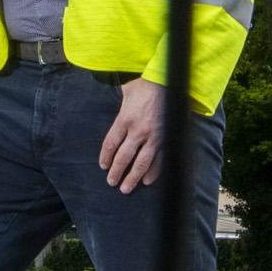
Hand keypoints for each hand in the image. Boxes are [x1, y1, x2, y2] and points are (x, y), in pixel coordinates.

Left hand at [99, 78, 166, 194]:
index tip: (103, 166)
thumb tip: (114, 107)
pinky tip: (148, 181)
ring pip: (141, 163)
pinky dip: (153, 171)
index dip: (106, 157)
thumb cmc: (145, 85)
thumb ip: (120, 105)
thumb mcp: (126, 92)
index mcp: (125, 119)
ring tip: (126, 188)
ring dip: (133, 177)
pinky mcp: (166, 139)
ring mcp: (153, 137)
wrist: (168, 81)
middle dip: (116, 172)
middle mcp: (138, 130)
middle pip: (124, 157)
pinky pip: (159, 159)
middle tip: (111, 182)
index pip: (111, 143)